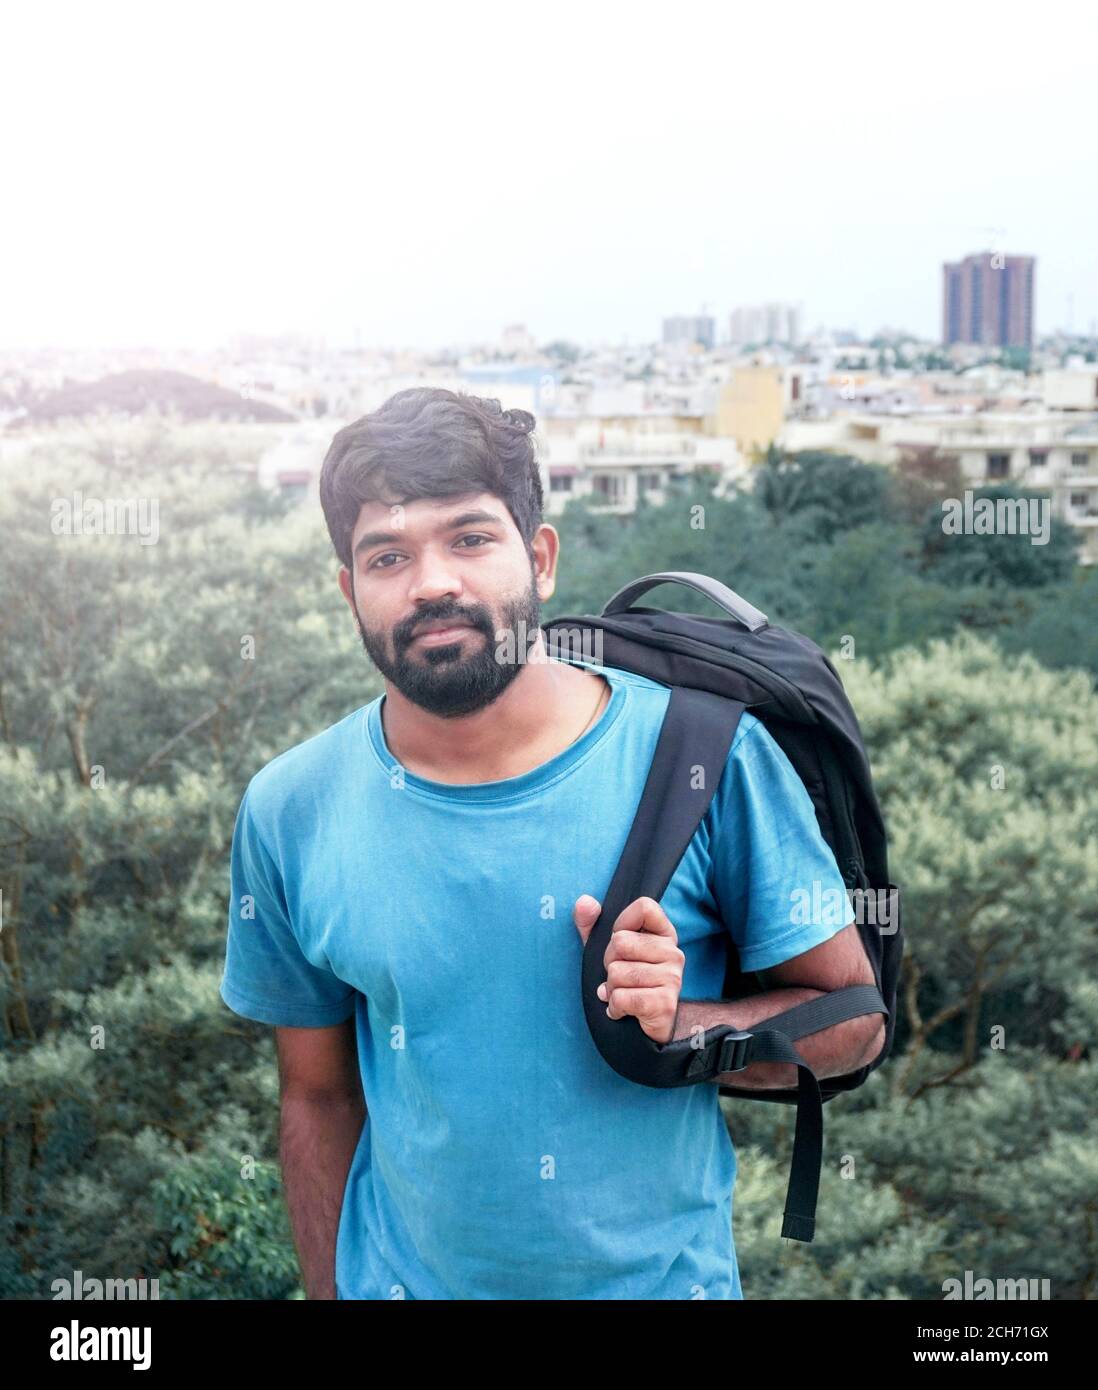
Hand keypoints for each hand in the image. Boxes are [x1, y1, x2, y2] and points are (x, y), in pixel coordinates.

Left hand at [573, 894, 684, 1044]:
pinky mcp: (665, 1004)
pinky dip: (614, 1007)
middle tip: (620, 976)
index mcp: (664, 934)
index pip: (644, 907)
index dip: (622, 923)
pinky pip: (621, 998)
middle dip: (609, 963)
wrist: (643, 1028)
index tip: (620, 941)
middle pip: (620, 942)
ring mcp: (672, 978)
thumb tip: (584, 902)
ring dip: (610, 989)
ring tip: (622, 994)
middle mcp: (673, 952)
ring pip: (617, 973)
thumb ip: (591, 925)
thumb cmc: (626, 982)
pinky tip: (622, 1011)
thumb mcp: (605, 950)